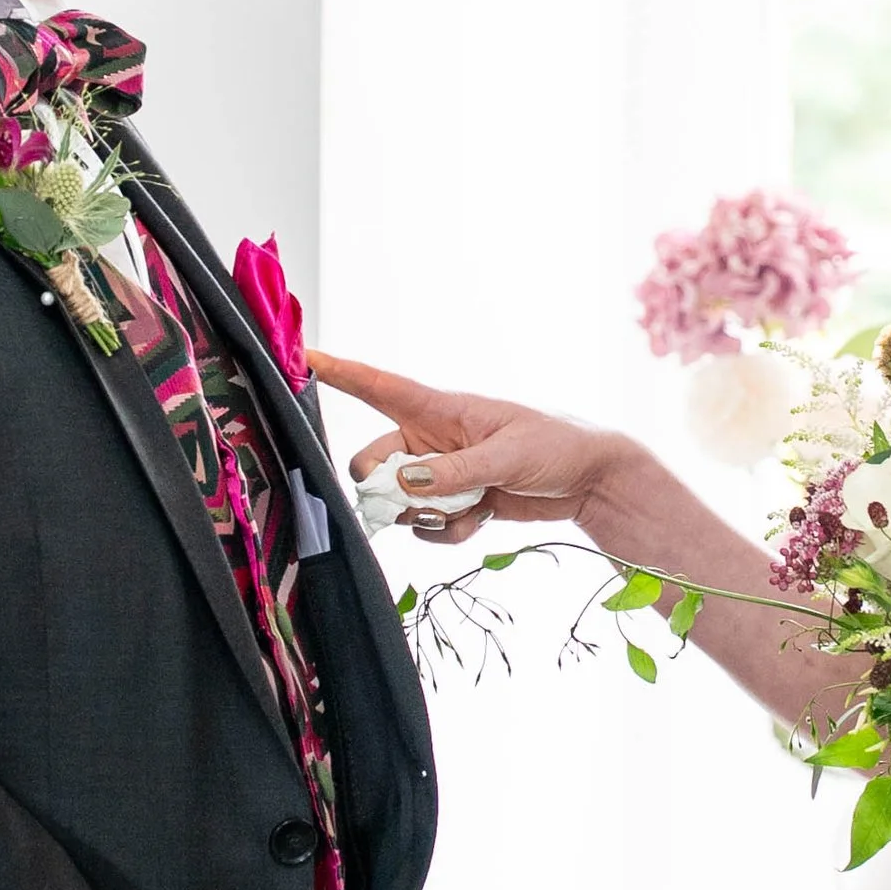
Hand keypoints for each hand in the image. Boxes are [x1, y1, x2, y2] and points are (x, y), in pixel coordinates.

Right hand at [310, 350, 625, 551]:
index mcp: (441, 409)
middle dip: (383, 485)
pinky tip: (478, 519)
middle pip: (374, 463)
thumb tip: (404, 484)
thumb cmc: (557, 444)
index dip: (337, 372)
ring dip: (424, 513)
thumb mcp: (508, 454)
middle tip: (412, 496)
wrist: (591, 480)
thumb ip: (455, 471)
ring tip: (470, 505)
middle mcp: (432, 440)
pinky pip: (426, 524)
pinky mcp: (457, 502)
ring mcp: (442, 474)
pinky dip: (445, 530)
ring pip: (398, 500)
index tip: (299, 359)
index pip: (378, 387)